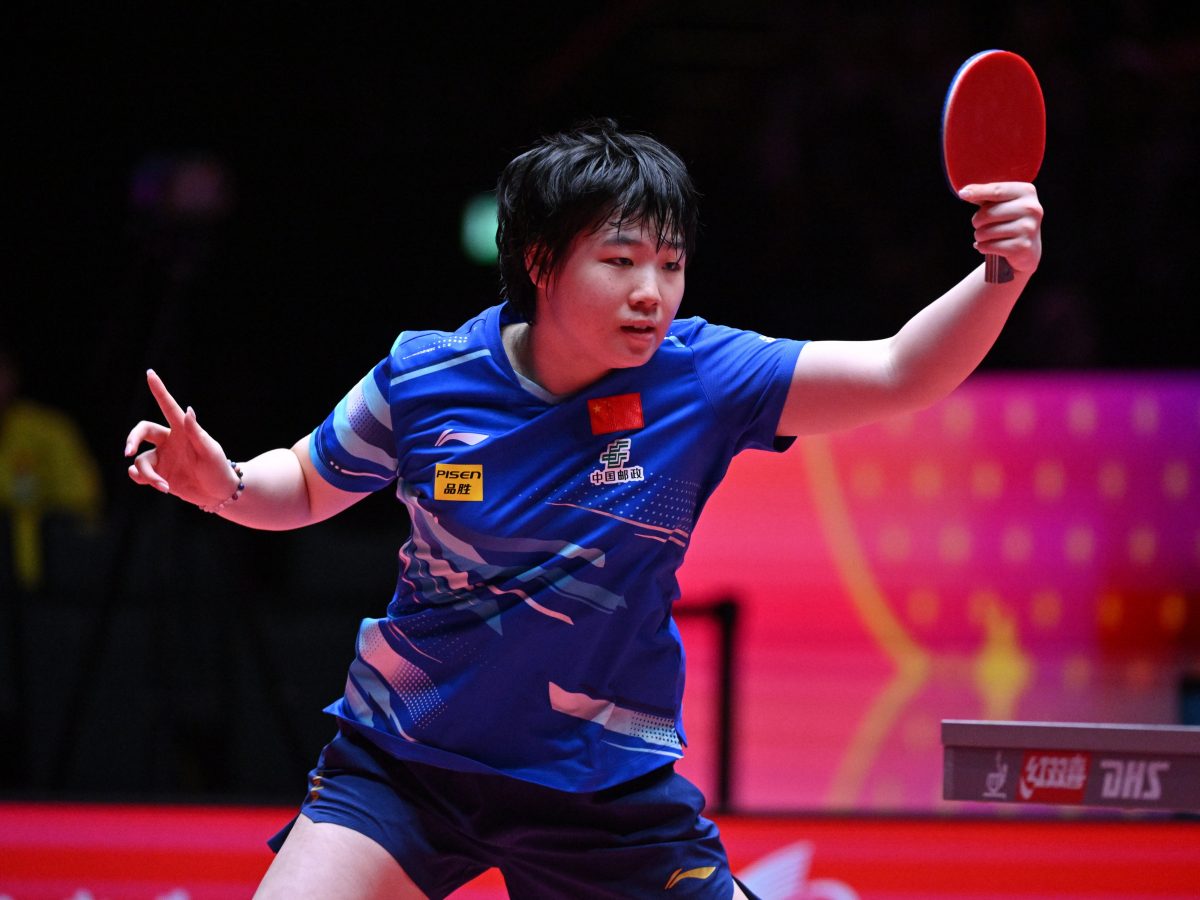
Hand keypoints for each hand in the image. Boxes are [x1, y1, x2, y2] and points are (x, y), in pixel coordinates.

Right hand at [124, 370, 237, 507]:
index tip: (150, 373)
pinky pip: (139, 474)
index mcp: (182, 430)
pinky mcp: (158, 474)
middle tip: (128, 452)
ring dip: (147, 474)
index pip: (168, 407)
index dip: (159, 390)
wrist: (219, 493)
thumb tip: (188, 410)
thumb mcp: (210, 451)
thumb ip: (196, 432)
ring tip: (163, 485)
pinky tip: (159, 485)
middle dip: (132, 439)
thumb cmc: (218, 468)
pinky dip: (144, 480)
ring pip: (139, 460)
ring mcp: (162, 458)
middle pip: (141, 431)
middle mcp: (169, 441)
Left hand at [957, 182, 1042, 274]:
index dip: (978, 192)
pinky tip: (990, 246)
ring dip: (980, 236)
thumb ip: (986, 195)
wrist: (1026, 249)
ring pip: (986, 231)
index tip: (962, 194)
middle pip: (988, 213)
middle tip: (981, 224)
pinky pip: (989, 246)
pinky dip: (983, 247)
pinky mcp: (1022, 246)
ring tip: (988, 236)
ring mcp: (1028, 228)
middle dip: (977, 221)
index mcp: (1027, 192)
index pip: (997, 190)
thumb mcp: (1001, 204)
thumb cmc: (1009, 221)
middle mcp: (1031, 208)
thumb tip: (965, 192)